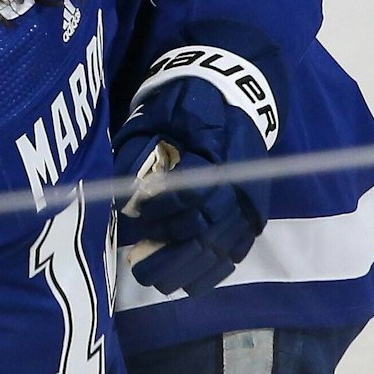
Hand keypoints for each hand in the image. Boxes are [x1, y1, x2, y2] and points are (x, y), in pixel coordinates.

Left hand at [115, 37, 284, 296]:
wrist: (238, 90)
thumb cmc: (189, 101)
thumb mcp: (159, 114)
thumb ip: (139, 151)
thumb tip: (119, 194)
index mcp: (217, 153)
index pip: (189, 192)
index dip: (158, 209)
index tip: (130, 215)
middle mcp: (239, 182)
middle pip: (205, 228)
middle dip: (168, 251)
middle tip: (135, 265)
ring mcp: (250, 201)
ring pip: (221, 246)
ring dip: (187, 268)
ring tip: (156, 281)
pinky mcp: (255, 213)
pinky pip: (237, 250)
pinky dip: (213, 271)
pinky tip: (189, 284)